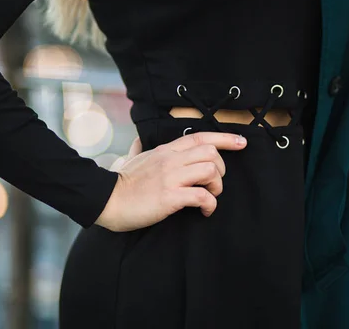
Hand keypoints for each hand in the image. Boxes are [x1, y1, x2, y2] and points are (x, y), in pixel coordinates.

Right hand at [95, 132, 247, 231]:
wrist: (106, 200)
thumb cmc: (121, 183)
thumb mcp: (131, 159)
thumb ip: (138, 148)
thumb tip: (138, 139)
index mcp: (165, 151)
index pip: (199, 137)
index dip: (224, 138)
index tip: (242, 142)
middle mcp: (170, 160)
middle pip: (210, 152)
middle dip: (221, 169)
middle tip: (214, 184)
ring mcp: (170, 177)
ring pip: (210, 170)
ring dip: (217, 186)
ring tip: (209, 198)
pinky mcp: (169, 197)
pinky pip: (202, 196)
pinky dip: (210, 204)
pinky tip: (205, 211)